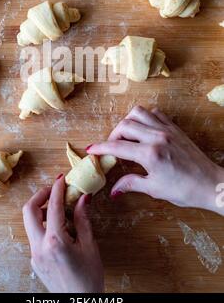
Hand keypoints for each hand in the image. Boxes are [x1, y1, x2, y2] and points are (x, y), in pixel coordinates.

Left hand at [22, 175, 103, 292]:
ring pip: (29, 223)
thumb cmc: (89, 279)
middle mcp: (39, 247)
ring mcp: (34, 255)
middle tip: (54, 189)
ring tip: (59, 209)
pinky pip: (34, 235)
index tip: (62, 178)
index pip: (52, 207)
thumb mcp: (90, 246)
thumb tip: (83, 198)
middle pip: (28, 210)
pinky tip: (59, 227)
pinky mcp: (35, 260)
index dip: (57, 189)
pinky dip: (43, 224)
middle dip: (40, 195)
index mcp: (55, 242)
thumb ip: (82, 219)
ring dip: (40, 210)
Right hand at [86, 106, 223, 214]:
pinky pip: (154, 113)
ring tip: (125, 135)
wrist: (211, 184)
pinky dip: (144, 117)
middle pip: (125, 125)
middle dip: (113, 135)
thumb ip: (131, 184)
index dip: (101, 147)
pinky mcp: (175, 127)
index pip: (117, 146)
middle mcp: (157, 137)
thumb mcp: (155, 189)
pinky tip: (143, 129)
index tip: (91, 149)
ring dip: (127, 122)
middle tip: (111, 147)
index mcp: (150, 154)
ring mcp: (166, 129)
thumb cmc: (185, 189)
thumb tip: (113, 190)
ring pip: (138, 113)